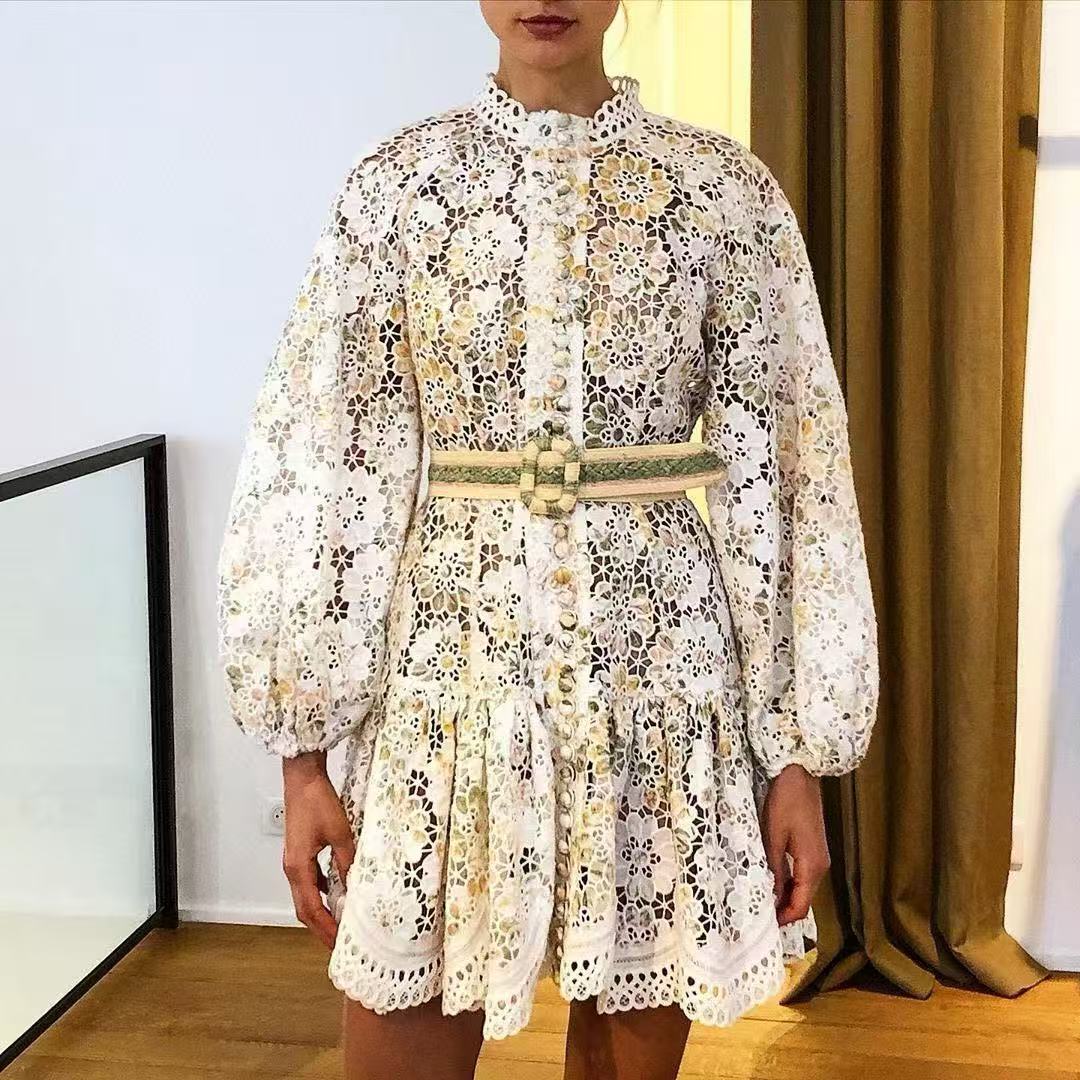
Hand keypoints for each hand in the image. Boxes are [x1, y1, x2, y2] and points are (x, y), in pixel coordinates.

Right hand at [281, 751, 355, 948]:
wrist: (302, 777)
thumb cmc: (317, 801)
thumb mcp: (339, 832)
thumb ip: (348, 860)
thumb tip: (356, 884)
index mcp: (298, 868)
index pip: (310, 910)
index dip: (324, 930)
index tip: (337, 945)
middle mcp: (292, 868)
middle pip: (304, 908)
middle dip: (320, 927)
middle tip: (338, 941)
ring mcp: (294, 860)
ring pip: (305, 895)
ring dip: (320, 910)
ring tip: (339, 921)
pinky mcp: (299, 851)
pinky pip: (309, 880)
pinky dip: (321, 892)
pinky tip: (337, 890)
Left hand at [760, 763, 829, 926]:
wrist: (800, 775)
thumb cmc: (784, 803)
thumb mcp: (773, 837)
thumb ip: (773, 869)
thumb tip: (770, 897)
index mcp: (812, 867)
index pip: (800, 906)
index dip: (783, 920)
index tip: (764, 928)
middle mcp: (820, 867)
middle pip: (803, 900)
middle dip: (784, 912)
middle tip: (758, 917)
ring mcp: (819, 857)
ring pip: (803, 888)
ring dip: (785, 898)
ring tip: (761, 902)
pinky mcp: (813, 848)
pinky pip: (802, 875)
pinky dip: (789, 884)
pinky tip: (771, 882)